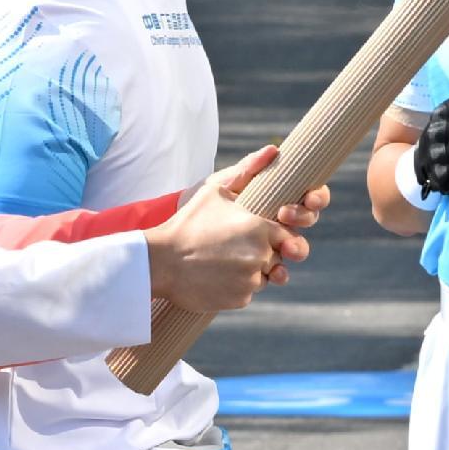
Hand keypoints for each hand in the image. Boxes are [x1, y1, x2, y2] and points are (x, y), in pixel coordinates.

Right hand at [148, 150, 327, 317]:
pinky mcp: (240, 299)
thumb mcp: (214, 191)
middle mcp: (261, 255)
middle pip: (278, 257)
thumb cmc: (187, 222)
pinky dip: (236, 286)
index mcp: (260, 228)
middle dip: (263, 254)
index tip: (258, 234)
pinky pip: (248, 293)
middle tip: (235, 248)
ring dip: (250, 271)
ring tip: (222, 260)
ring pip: (264, 277)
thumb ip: (247, 170)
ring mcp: (251, 280)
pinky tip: (215, 275)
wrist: (161, 262)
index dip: (276, 236)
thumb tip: (274, 150)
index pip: (288, 235)